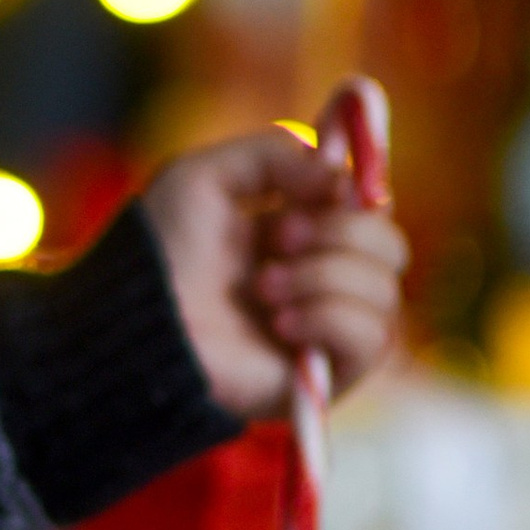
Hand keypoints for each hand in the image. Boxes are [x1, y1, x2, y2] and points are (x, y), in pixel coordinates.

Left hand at [139, 128, 408, 421]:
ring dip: (323, 278)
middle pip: (390, 246)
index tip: (329, 184)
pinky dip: (329, 318)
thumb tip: (340, 170)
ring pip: (384, 290)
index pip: (369, 208)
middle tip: (280, 237)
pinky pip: (372, 337)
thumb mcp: (205, 176)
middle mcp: (322, 281)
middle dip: (339, 232)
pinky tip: (280, 324)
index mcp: (300, 234)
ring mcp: (330, 330)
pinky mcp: (331, 376)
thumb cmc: (162, 251)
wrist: (139, 325)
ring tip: (263, 289)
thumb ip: (273, 153)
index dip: (361, 190)